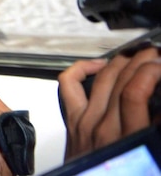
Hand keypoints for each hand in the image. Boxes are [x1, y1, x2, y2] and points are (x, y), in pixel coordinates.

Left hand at [58, 46, 160, 160]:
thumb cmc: (123, 174)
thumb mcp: (150, 159)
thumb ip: (154, 131)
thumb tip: (160, 109)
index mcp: (125, 139)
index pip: (135, 91)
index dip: (151, 72)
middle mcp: (101, 127)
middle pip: (120, 79)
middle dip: (142, 61)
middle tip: (157, 56)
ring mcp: (83, 121)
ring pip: (101, 77)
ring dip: (122, 61)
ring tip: (140, 56)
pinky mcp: (72, 121)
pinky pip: (68, 85)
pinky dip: (82, 68)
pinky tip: (99, 64)